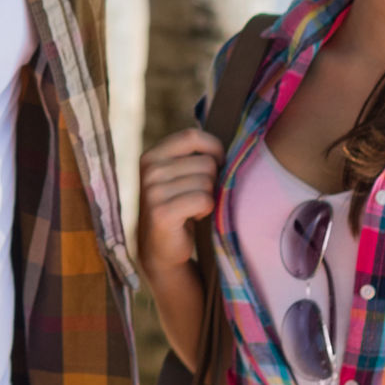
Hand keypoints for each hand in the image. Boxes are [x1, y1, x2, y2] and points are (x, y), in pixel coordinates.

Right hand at [134, 124, 227, 286]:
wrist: (160, 248)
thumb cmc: (179, 206)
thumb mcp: (179, 175)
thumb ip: (194, 156)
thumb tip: (234, 143)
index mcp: (152, 155)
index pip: (191, 136)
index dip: (214, 148)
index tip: (219, 164)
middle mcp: (149, 170)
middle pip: (206, 163)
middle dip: (212, 181)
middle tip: (198, 196)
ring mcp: (153, 191)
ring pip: (207, 182)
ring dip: (208, 198)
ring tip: (194, 208)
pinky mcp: (162, 212)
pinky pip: (203, 200)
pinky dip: (206, 210)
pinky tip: (194, 217)